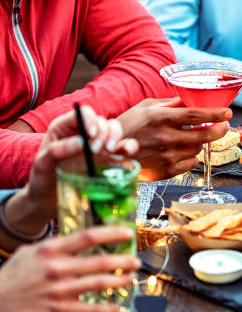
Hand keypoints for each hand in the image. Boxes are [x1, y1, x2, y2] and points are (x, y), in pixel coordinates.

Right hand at [0, 226, 140, 311]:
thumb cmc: (13, 277)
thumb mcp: (31, 253)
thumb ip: (56, 245)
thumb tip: (78, 238)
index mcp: (51, 250)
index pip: (88, 237)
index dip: (112, 233)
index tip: (128, 233)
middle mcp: (58, 268)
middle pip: (100, 261)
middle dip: (124, 261)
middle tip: (136, 261)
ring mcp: (60, 290)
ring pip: (100, 284)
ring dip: (120, 281)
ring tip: (130, 279)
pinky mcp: (59, 310)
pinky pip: (90, 309)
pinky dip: (107, 309)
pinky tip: (116, 307)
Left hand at [6, 107, 137, 233]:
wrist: (51, 197)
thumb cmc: (43, 178)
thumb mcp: (42, 164)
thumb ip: (57, 151)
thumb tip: (81, 143)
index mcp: (65, 127)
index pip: (84, 113)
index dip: (90, 120)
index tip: (90, 135)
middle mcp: (84, 132)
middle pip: (102, 120)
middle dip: (103, 132)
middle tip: (96, 150)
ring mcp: (98, 143)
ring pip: (115, 129)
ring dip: (116, 137)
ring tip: (108, 151)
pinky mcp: (109, 157)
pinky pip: (124, 146)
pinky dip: (129, 146)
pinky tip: (128, 152)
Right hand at [116, 97, 230, 180]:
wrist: (110, 151)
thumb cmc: (130, 124)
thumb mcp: (148, 107)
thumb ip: (173, 104)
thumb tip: (195, 99)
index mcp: (160, 118)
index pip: (196, 115)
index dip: (215, 114)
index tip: (227, 112)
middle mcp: (165, 138)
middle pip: (204, 135)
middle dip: (219, 129)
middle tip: (224, 125)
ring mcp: (166, 156)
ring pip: (198, 149)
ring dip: (199, 142)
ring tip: (190, 136)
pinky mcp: (166, 171)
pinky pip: (191, 163)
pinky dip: (191, 156)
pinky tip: (181, 150)